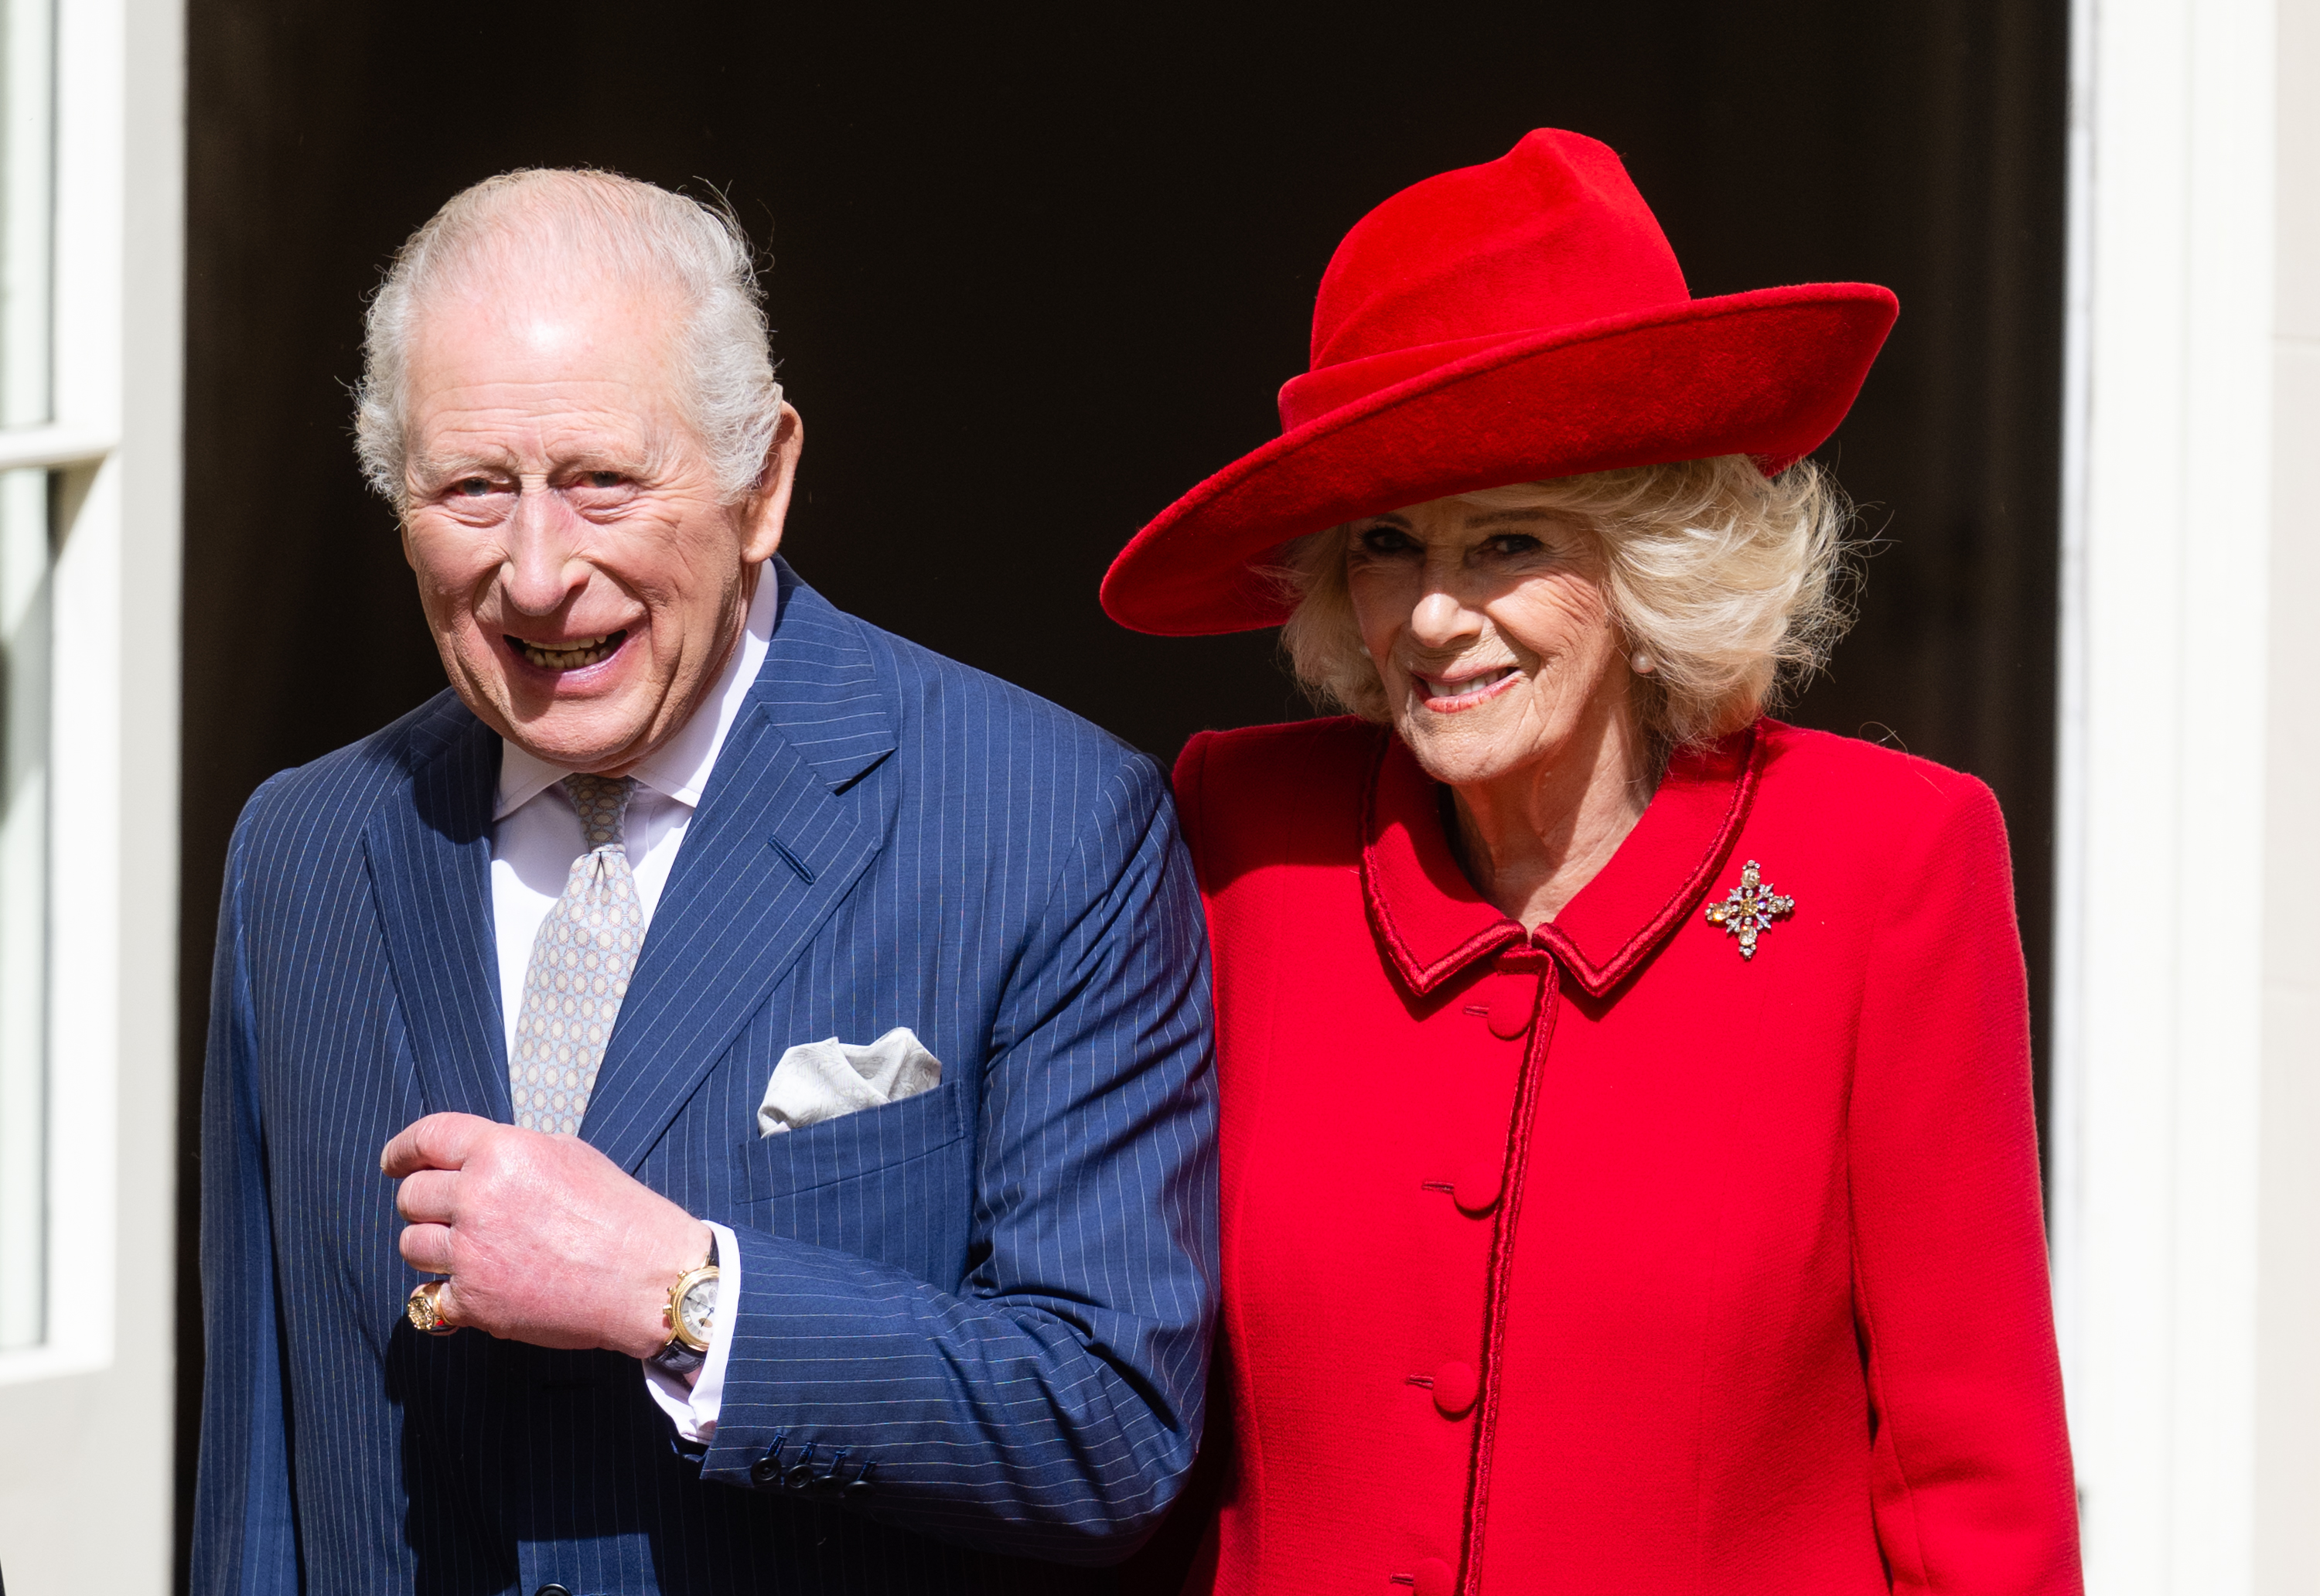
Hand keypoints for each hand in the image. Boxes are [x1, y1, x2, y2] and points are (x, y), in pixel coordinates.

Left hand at [382, 1113, 710, 1356]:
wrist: (650, 1278)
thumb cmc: (618, 1213)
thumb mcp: (567, 1155)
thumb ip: (509, 1154)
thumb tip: (467, 1162)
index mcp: (501, 1152)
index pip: (426, 1138)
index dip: (401, 1150)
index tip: (394, 1162)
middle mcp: (478, 1198)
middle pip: (411, 1196)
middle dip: (423, 1203)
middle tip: (449, 1214)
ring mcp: (472, 1253)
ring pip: (411, 1245)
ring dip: (432, 1247)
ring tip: (470, 1251)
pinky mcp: (475, 1302)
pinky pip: (430, 1297)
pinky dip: (449, 1296)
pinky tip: (479, 1288)